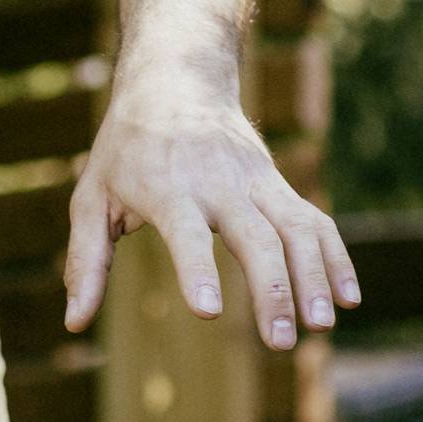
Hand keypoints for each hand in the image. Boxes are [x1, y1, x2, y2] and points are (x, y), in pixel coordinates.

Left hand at [62, 65, 358, 349]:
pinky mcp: (277, 184)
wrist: (176, 78)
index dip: (197, 268)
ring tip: (321, 326)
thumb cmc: (126, 147)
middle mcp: (218, 183)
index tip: (209, 311)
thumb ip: (86, 260)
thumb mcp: (91, 195)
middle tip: (279, 343)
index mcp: (167, 187)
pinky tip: (349, 298)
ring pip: (297, 228)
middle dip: (272, 290)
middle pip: (256, 236)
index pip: (187, 231)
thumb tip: (74, 322)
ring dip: (314, 278)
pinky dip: (336, 258)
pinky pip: (315, 221)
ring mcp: (255, 181)